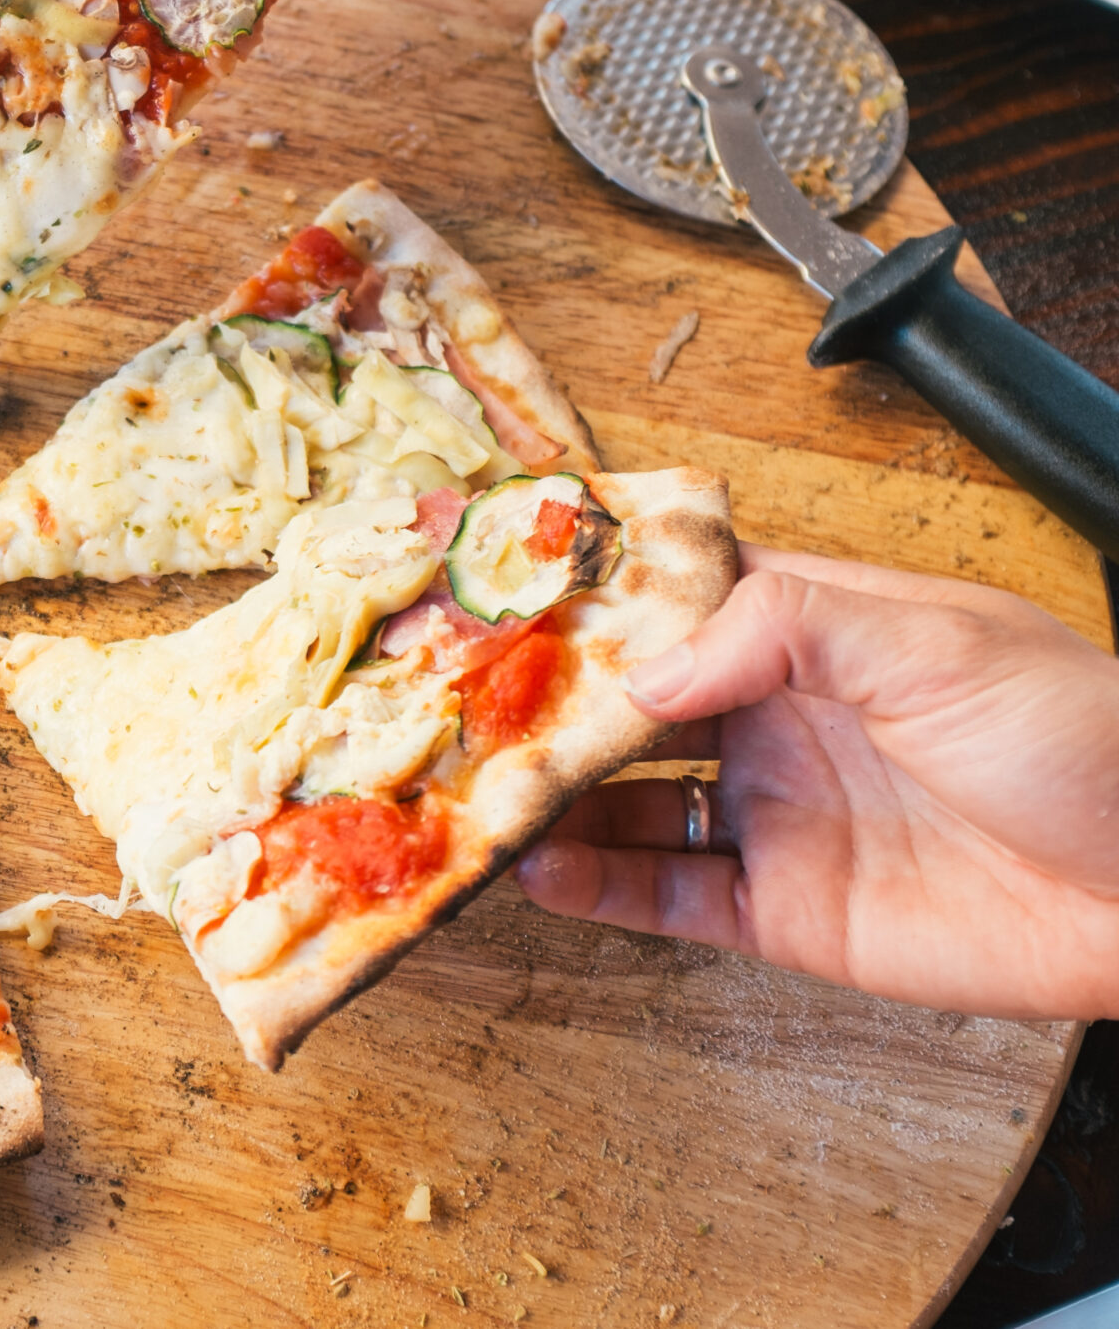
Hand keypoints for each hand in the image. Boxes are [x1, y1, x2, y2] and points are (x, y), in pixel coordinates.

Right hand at [517, 544, 1118, 1020]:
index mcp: (811, 632)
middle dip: (542, 707)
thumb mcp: (935, 641)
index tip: (495, 598)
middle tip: (453, 711)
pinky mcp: (784, 909)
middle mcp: (776, 716)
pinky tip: (537, 870)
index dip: (586, 602)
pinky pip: (664, 896)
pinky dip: (593, 888)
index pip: (671, 602)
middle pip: (627, 706)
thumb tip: (651, 664)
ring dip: (549, 801)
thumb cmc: (1082, 737)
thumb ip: (785, 627)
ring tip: (471, 797)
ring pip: (625, 804)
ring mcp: (774, 813)